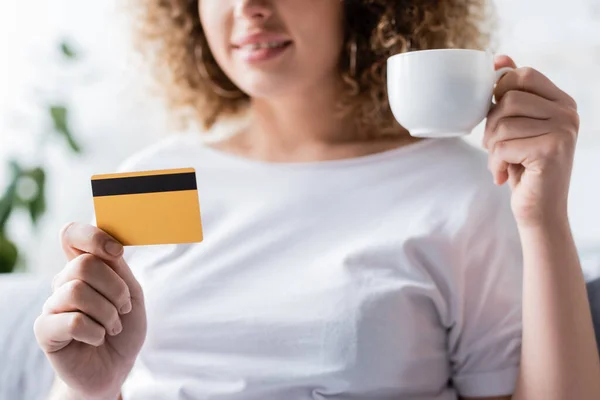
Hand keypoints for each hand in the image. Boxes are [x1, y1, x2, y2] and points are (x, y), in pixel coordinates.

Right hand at [34, 223, 146, 398]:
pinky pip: (71, 321)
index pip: (72, 234)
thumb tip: (110, 246)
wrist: (116, 365)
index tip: (117, 252)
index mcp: (85, 266)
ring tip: (112, 326)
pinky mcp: (44, 330)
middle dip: (115, 289)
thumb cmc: (124, 326)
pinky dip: (95, 332)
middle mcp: (64, 281)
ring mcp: (52, 304)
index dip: (93, 236)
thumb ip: (118, 268)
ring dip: (107, 313)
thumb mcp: (130, 293)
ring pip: (77, 291)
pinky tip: (97, 339)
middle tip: (123, 308)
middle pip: (83, 264)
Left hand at [484, 55, 579, 226]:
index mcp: (561, 102)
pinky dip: (495, 164)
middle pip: (508, 98)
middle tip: (495, 146)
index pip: (522, 75)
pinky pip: (503, 145)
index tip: (496, 116)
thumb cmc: (524, 168)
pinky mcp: (552, 150)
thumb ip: (512, 94)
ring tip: (501, 162)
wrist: (540, 211)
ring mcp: (563, 130)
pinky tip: (504, 175)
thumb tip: (500, 59)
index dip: (499, 92)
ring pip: (503, 123)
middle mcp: (568, 112)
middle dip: (491, 125)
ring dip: (491, 148)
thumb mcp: (517, 127)